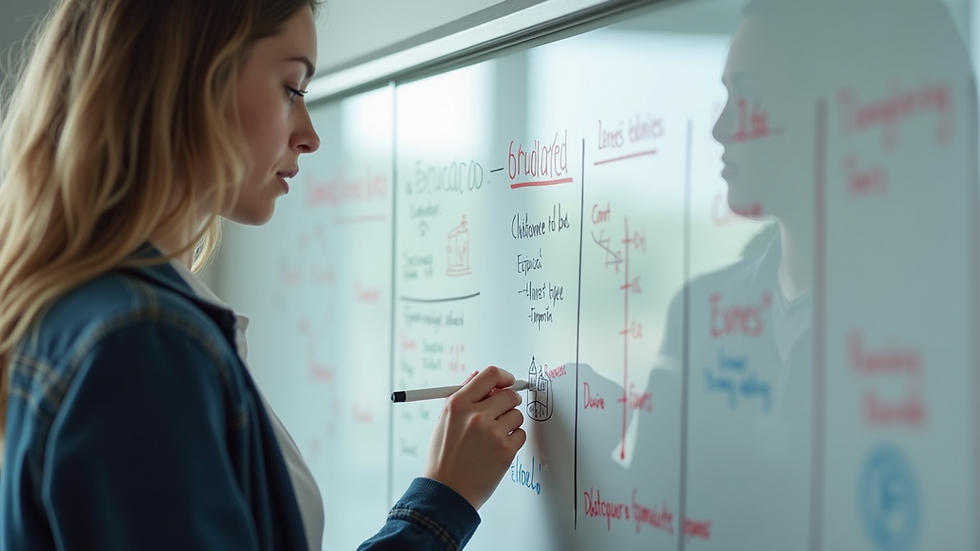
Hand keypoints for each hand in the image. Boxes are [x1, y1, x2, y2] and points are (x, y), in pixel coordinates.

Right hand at [423, 366, 526, 509]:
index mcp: (458, 404)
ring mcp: (493, 433)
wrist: (448, 490)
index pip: (490, 375)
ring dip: (510, 421)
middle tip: (503, 410)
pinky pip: (521, 433)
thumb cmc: (444, 457)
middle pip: (508, 394)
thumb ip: (462, 395)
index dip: (503, 377)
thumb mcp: (444, 420)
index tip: (507, 382)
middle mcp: (476, 416)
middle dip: (509, 400)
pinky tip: (498, 447)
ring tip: (494, 435)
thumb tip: (477, 376)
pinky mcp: (506, 450)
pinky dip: (513, 438)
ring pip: (517, 414)